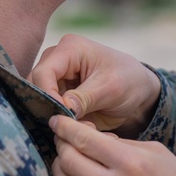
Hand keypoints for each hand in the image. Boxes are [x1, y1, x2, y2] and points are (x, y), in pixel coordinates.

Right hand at [29, 34, 161, 134]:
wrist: (139, 91)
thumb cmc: (129, 81)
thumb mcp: (110, 89)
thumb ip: (84, 98)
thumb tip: (60, 111)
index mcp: (70, 49)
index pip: (43, 73)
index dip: (47, 96)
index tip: (64, 115)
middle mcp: (57, 60)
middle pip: (36, 86)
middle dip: (51, 108)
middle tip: (73, 124)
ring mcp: (56, 78)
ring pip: (39, 101)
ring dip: (57, 117)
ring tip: (83, 124)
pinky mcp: (58, 94)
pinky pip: (49, 110)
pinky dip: (61, 121)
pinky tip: (81, 126)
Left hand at [49, 115, 175, 175]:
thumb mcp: (157, 153)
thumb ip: (121, 143)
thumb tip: (87, 135)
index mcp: (132, 163)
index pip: (83, 139)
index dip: (64, 126)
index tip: (56, 120)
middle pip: (67, 159)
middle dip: (61, 144)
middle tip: (64, 139)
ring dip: (61, 167)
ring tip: (70, 159)